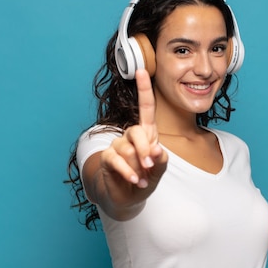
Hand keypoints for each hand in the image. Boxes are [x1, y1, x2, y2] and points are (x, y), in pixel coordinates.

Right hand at [97, 69, 167, 213]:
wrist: (127, 197)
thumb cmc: (144, 179)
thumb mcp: (158, 171)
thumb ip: (161, 160)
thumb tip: (157, 149)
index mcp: (146, 133)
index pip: (146, 107)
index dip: (143, 89)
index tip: (141, 71)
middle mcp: (130, 136)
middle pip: (136, 131)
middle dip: (144, 149)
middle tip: (149, 165)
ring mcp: (117, 146)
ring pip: (127, 149)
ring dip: (137, 167)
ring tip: (141, 179)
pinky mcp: (107, 158)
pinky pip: (117, 160)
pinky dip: (127, 172)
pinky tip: (134, 180)